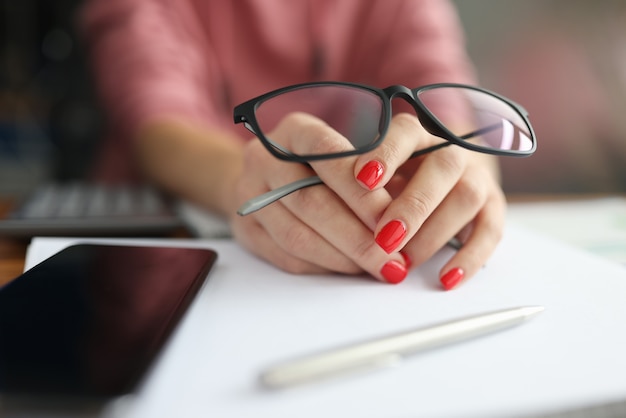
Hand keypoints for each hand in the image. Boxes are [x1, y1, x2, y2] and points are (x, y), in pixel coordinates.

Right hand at [229, 112, 408, 283]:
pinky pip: (286, 256)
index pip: (326, 153)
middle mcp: (264, 158)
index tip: (392, 216)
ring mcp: (248, 195)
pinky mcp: (245, 229)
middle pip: (310, 200)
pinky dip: (323, 266)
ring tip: (376, 266)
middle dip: (357, 233)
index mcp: (295, 129)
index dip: (359, 188)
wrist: (271, 177)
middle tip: (391, 255)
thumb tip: (406, 214)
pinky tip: (350, 269)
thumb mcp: (351, 151)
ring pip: (297, 234)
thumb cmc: (327, 165)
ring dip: (342, 256)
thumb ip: (374, 173)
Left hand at [352, 113, 506, 289]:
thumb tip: (339, 215)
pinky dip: (470, 258)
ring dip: (434, 234)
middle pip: (443, 167)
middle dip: (412, 206)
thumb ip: (364, 188)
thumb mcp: (378, 176)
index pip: (406, 132)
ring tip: (405, 262)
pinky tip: (446, 279)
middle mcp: (453, 151)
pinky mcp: (493, 208)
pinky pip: (491, 231)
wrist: (445, 178)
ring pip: (467, 197)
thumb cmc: (398, 179)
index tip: (362, 180)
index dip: (385, 154)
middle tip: (384, 238)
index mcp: (417, 136)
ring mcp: (477, 177)